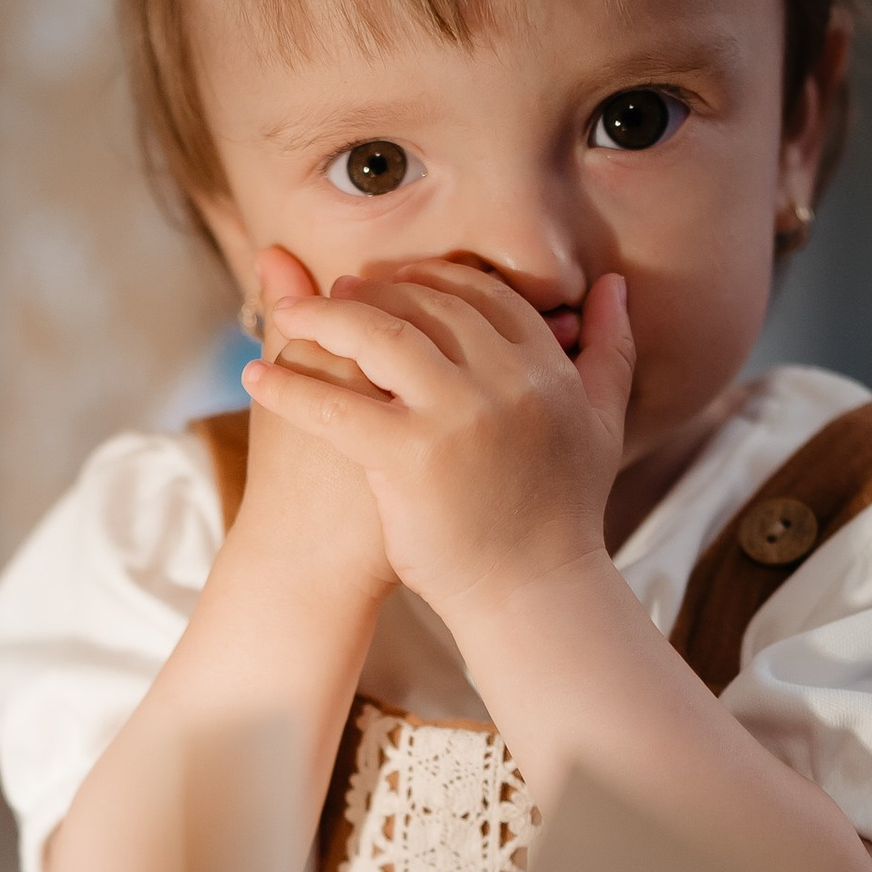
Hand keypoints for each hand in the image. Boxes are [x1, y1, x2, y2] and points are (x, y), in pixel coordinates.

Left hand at [240, 252, 634, 647]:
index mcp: (545, 366)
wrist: (535, 594)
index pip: (481, 294)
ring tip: (288, 315)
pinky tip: (256, 376)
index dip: (430, 278)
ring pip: (377, 335)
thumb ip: (610, 349)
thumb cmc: (562, 516)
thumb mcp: (600, 422)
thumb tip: (615, 285)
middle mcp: (506, 379)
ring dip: (322, 317)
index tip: (393, 280)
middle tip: (333, 293)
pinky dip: (289, 386)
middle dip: (372, 290)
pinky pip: (335, 404)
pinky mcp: (411, 455)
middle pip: (425, 304)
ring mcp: (457, 414)